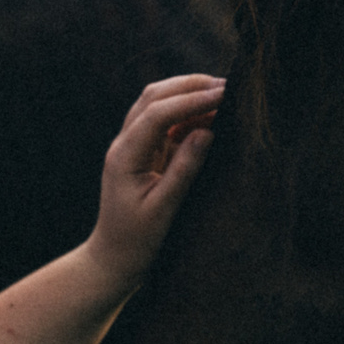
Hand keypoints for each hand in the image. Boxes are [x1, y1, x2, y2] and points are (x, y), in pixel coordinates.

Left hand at [84, 74, 222, 290]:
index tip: (224, 95)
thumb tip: (207, 132)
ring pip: (157, 104)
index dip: (191, 100)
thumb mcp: (163, 209)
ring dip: (188, 95)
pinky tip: (211, 117)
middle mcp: (125, 143)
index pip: (157, 113)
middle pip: (153, 97)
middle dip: (189, 86)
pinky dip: (188, 114)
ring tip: (224, 97)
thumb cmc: (137, 239)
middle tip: (229, 86)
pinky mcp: (144, 152)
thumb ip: (184, 170)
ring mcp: (133, 145)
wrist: (114, 257)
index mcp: (125, 155)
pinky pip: (165, 122)